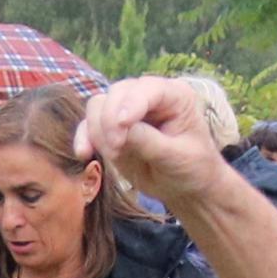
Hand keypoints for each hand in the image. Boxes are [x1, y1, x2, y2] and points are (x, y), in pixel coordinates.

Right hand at [77, 78, 223, 207]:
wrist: (186, 188)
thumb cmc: (192, 169)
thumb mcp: (176, 158)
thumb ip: (149, 142)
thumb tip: (120, 129)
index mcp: (174, 96)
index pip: (146, 89)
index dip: (130, 104)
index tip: (120, 128)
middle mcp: (149, 96)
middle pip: (117, 93)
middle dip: (110, 120)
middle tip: (116, 151)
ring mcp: (127, 110)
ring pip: (98, 105)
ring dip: (97, 130)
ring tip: (113, 156)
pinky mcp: (111, 129)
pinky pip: (88, 125)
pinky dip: (84, 138)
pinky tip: (84, 154)